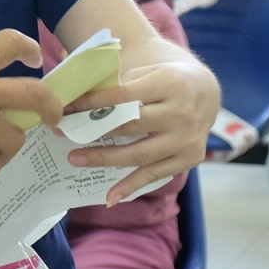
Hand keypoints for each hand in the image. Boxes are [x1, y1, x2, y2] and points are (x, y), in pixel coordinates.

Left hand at [65, 60, 218, 205]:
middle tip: (63, 133)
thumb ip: (117, 83)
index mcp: (168, 84)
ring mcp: (186, 139)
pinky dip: (132, 186)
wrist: (205, 93)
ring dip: (105, 159)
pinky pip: (155, 174)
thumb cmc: (164, 80)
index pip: (122, 96)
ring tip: (75, 159)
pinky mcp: (189, 159)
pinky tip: (110, 197)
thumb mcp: (146, 71)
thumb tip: (75, 97)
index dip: (92, 104)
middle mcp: (181, 113)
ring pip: (140, 154)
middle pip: (130, 126)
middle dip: (93, 131)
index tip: (65, 109)